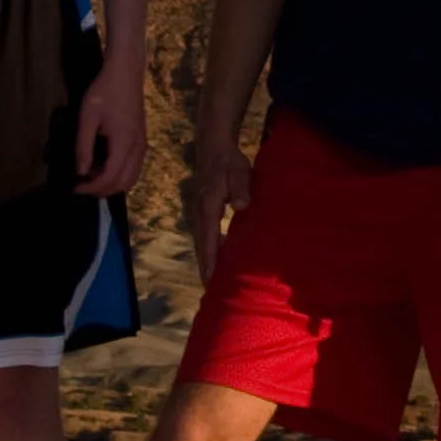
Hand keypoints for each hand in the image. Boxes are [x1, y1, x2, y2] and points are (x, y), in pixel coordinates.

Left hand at [72, 63, 145, 199]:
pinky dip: (119, 175)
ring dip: (111, 184)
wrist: (125, 73)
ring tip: (91, 177)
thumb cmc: (104, 91)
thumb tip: (81, 172)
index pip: (111, 176)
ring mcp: (142, 145)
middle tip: (81, 186)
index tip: (75, 188)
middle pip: (124, 183)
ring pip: (131, 178)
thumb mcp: (87, 117)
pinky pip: (133, 168)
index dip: (92, 187)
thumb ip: (83, 146)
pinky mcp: (141, 142)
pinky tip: (102, 166)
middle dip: (102, 190)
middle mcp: (138, 148)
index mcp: (124, 142)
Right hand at [186, 132, 253, 281]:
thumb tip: (242, 206)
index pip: (209, 239)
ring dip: (205, 261)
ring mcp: (198, 213)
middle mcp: (199, 213)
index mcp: (208, 207)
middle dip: (205, 268)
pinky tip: (216, 259)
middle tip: (211, 291)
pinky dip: (208, 250)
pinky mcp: (201, 212)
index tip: (212, 279)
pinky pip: (204, 236)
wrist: (213, 149)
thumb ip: (241, 188)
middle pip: (201, 246)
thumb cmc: (229, 162)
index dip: (211, 260)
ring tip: (211, 282)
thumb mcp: (239, 172)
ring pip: (201, 242)